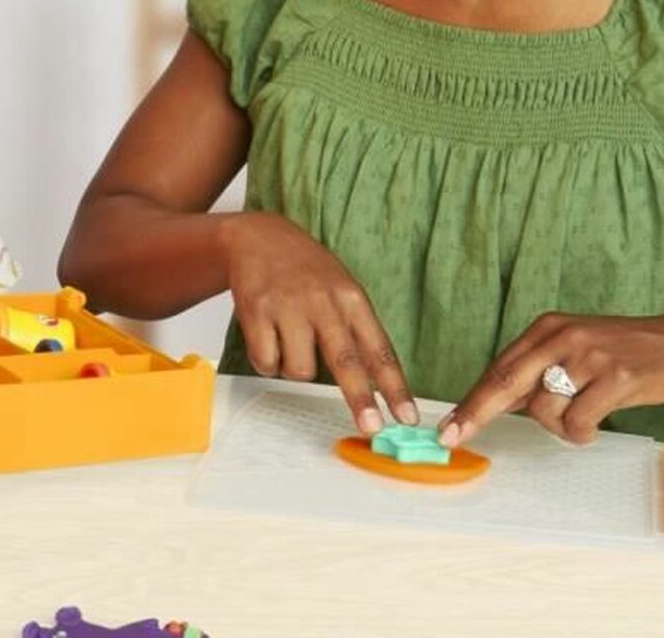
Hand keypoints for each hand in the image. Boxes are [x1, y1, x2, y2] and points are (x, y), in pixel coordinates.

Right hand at [223, 211, 417, 434]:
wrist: (258, 235)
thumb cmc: (305, 269)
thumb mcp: (341, 287)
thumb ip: (355, 328)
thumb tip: (376, 383)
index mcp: (351, 297)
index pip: (379, 349)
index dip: (395, 387)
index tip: (407, 417)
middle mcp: (322, 301)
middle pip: (346, 361)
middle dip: (360, 398)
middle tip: (372, 428)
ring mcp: (288, 306)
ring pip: (300, 369)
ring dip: (294, 369)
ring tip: (288, 343)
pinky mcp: (257, 311)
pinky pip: (266, 361)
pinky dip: (267, 361)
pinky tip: (267, 337)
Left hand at [439, 311, 663, 448]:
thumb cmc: (619, 351)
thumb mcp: (572, 348)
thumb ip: (536, 371)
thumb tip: (494, 402)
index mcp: (544, 329)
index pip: (498, 368)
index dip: (471, 400)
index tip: (448, 425)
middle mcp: (559, 338)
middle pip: (505, 382)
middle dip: (475, 413)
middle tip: (453, 436)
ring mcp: (586, 357)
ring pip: (544, 409)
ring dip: (558, 426)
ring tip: (584, 414)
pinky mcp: (613, 378)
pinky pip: (578, 421)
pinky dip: (582, 432)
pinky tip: (596, 422)